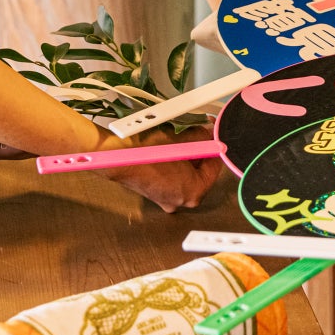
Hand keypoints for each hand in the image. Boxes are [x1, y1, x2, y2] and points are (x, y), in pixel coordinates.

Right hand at [100, 127, 222, 213]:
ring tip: (182, 142)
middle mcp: (182, 201)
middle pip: (200, 174)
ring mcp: (167, 200)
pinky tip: (169, 152)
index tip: (214, 138)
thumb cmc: (149, 153)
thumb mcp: (182, 141)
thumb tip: (209, 134)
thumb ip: (201, 138)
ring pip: (185, 176)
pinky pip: (172, 179)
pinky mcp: (156, 195)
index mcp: (195, 192)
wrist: (120, 158)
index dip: (214, 149)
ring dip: (187, 159)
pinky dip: (173, 166)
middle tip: (199, 137)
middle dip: (200, 154)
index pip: (214, 168)